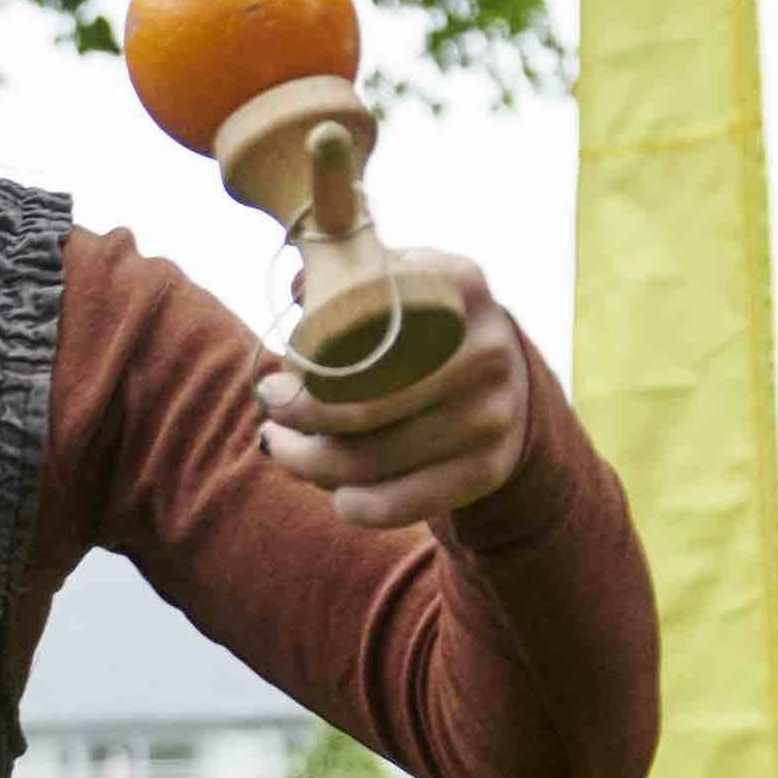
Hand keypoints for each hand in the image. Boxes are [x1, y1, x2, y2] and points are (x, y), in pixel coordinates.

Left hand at [258, 253, 532, 530]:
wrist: (507, 386)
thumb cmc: (421, 331)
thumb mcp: (399, 284)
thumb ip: (347, 272)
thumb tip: (299, 287)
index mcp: (456, 285)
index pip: (367, 329)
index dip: (309, 363)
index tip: (272, 383)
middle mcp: (484, 348)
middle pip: (362, 403)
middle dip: (298, 417)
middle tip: (270, 416)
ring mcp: (491, 412)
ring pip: (371, 459)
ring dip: (309, 463)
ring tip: (282, 447)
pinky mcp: (488, 467)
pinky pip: (400, 503)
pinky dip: (355, 505)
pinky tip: (335, 492)